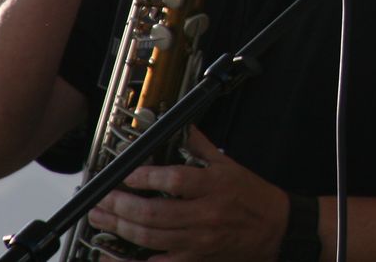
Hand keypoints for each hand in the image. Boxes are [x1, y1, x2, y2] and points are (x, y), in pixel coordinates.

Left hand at [85, 129, 290, 261]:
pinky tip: (112, 253)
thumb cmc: (252, 197)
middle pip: (154, 213)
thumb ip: (200, 146)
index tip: (127, 172)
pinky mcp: (193, 259)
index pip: (176, 181)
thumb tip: (180, 127)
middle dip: (120, 206)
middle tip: (102, 199)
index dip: (146, 177)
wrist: (275, 229)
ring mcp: (198, 241)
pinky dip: (130, 261)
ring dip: (119, 227)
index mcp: (215, 186)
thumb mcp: (229, 165)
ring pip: (150, 237)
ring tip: (100, 217)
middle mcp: (206, 214)